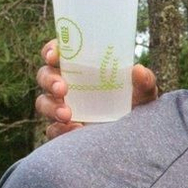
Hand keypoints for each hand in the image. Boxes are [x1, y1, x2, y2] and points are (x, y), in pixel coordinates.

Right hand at [35, 38, 158, 138]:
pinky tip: (74, 130)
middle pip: (45, 76)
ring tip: (67, 115)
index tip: (54, 55)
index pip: (58, 53)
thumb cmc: (137, 104)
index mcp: (81, 67)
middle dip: (49, 80)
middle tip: (62, 88)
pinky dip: (59, 130)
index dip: (51, 51)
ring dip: (51, 106)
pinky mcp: (64, 130)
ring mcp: (63, 107)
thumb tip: (137, 70)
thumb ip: (145, 80)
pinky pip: (52, 130)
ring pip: (43, 103)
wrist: (138, 136)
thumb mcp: (144, 91)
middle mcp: (68, 85)